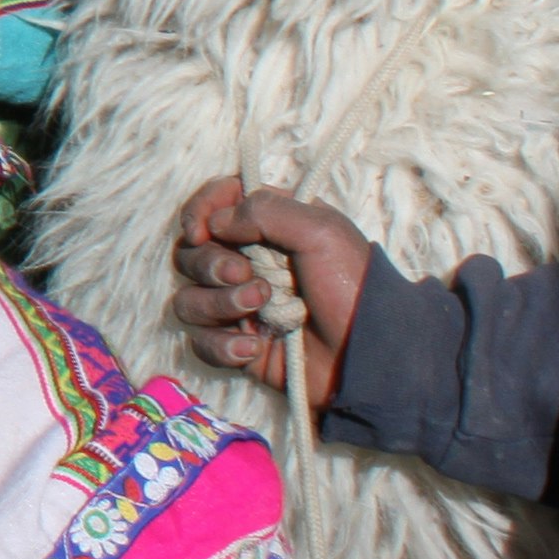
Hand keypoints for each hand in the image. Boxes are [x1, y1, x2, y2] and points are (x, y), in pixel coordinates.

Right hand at [169, 178, 371, 410]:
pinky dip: (221, 346)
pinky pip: (200, 342)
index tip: (203, 230)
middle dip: (210, 264)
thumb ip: (265, 211)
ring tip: (259, 311)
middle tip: (244, 275)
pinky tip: (253, 349)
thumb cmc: (353, 286)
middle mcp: (248, 263)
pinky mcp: (237, 344)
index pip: (216, 203)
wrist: (370, 356)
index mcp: (270, 228)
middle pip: (190, 252)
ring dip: (218, 304)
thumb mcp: (322, 232)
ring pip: (188, 299)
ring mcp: (239, 306)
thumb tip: (216, 223)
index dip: (200, 211)